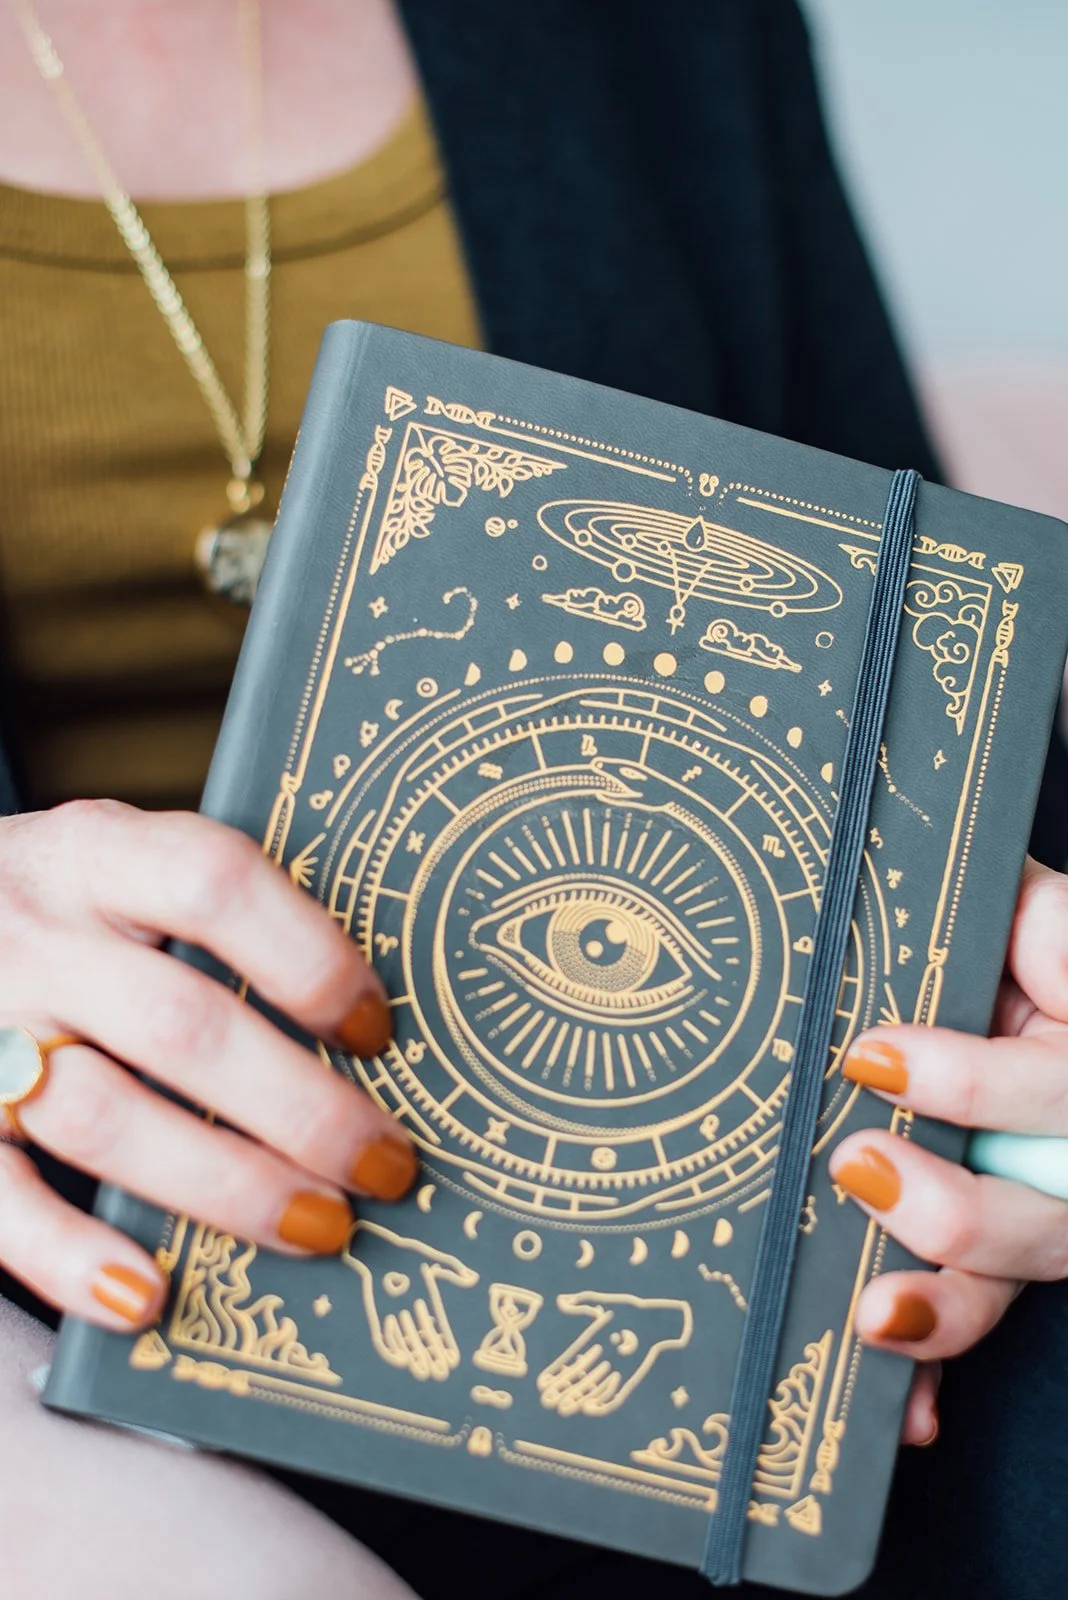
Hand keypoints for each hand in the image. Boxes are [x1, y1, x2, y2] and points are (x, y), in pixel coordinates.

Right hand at [0, 801, 416, 1332]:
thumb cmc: (51, 913)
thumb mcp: (114, 873)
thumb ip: (204, 924)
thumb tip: (357, 1034)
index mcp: (97, 854)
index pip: (216, 883)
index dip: (309, 958)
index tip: (376, 1031)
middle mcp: (35, 935)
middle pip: (182, 1024)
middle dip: (302, 1108)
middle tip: (386, 1165)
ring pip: (104, 1116)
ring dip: (225, 1185)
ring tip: (316, 1227)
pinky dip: (69, 1258)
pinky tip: (146, 1297)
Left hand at [342, 1221, 477, 1380]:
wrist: (379, 1249)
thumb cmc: (406, 1252)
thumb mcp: (431, 1259)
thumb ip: (451, 1268)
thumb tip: (472, 1277)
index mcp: (424, 1302)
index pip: (437, 1329)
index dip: (445, 1345)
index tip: (454, 1360)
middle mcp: (410, 1312)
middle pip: (423, 1341)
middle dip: (431, 1358)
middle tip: (441, 1375)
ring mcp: (394, 1315)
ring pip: (405, 1343)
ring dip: (414, 1359)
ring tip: (423, 1373)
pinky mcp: (377, 1316)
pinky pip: (384, 1338)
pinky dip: (392, 1350)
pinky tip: (402, 1361)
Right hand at [537, 1291, 691, 1416]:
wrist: (656, 1320)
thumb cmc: (633, 1310)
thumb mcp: (607, 1304)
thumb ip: (584, 1300)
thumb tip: (561, 1300)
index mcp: (592, 1346)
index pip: (569, 1364)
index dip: (555, 1374)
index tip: (540, 1384)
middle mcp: (600, 1363)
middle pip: (577, 1382)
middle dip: (562, 1393)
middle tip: (546, 1403)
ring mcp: (613, 1373)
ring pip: (591, 1392)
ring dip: (577, 1402)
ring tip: (562, 1409)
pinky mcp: (628, 1382)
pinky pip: (613, 1399)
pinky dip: (601, 1405)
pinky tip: (587, 1409)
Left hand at [831, 856, 1067, 1445]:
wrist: (1021, 985)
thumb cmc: (1024, 947)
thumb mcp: (1038, 918)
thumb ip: (1040, 924)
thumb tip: (1014, 931)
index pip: (1058, 1093)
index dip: (973, 1085)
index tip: (873, 1059)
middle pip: (1051, 1214)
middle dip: (955, 1208)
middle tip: (858, 1166)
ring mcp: (1049, 1208)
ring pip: (1016, 1277)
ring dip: (947, 1307)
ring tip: (875, 1311)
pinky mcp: (1002, 1249)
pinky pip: (979, 1312)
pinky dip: (941, 1360)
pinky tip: (909, 1410)